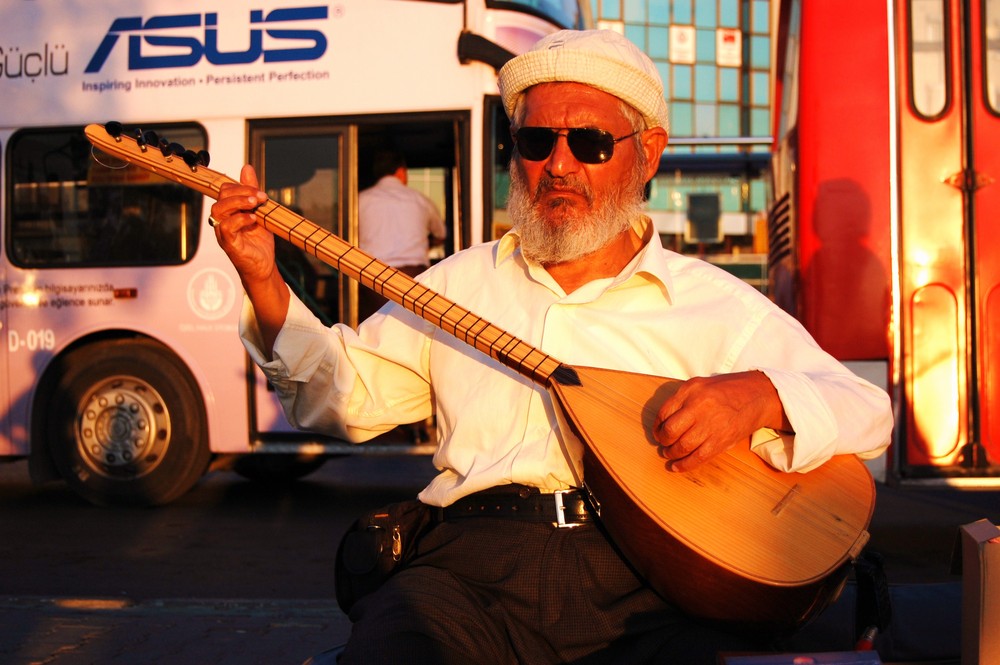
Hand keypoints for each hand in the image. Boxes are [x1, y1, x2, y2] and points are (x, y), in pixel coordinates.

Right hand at [210, 165, 274, 286]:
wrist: (263, 266)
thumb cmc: (259, 241)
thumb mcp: (260, 211)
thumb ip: (252, 191)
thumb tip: (246, 167)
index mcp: (228, 212)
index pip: (226, 190)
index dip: (242, 187)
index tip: (261, 193)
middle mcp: (222, 220)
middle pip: (221, 196)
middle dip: (242, 192)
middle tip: (260, 197)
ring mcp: (222, 232)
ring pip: (219, 209)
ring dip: (239, 203)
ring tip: (256, 205)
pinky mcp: (228, 243)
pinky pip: (226, 227)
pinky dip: (240, 220)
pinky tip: (253, 219)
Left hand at [653, 371, 789, 471]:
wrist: (756, 396)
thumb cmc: (725, 391)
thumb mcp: (700, 385)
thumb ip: (681, 399)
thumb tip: (663, 421)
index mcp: (691, 391)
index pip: (664, 412)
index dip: (657, 426)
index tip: (658, 432)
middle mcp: (699, 407)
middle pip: (670, 430)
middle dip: (663, 441)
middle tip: (663, 444)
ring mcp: (711, 425)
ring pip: (682, 446)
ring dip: (672, 453)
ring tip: (670, 454)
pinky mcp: (721, 441)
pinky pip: (698, 457)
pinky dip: (684, 465)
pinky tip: (677, 466)